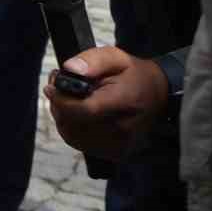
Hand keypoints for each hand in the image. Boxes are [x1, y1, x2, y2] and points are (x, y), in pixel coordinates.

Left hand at [44, 46, 167, 160]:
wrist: (159, 94)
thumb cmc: (133, 74)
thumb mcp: (115, 57)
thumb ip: (92, 60)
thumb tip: (70, 69)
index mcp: (124, 103)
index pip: (83, 110)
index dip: (61, 100)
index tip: (52, 87)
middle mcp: (123, 129)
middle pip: (73, 124)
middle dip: (58, 105)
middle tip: (57, 88)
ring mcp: (121, 144)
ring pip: (73, 136)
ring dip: (63, 118)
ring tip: (67, 100)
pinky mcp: (117, 153)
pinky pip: (81, 143)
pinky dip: (72, 129)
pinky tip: (76, 114)